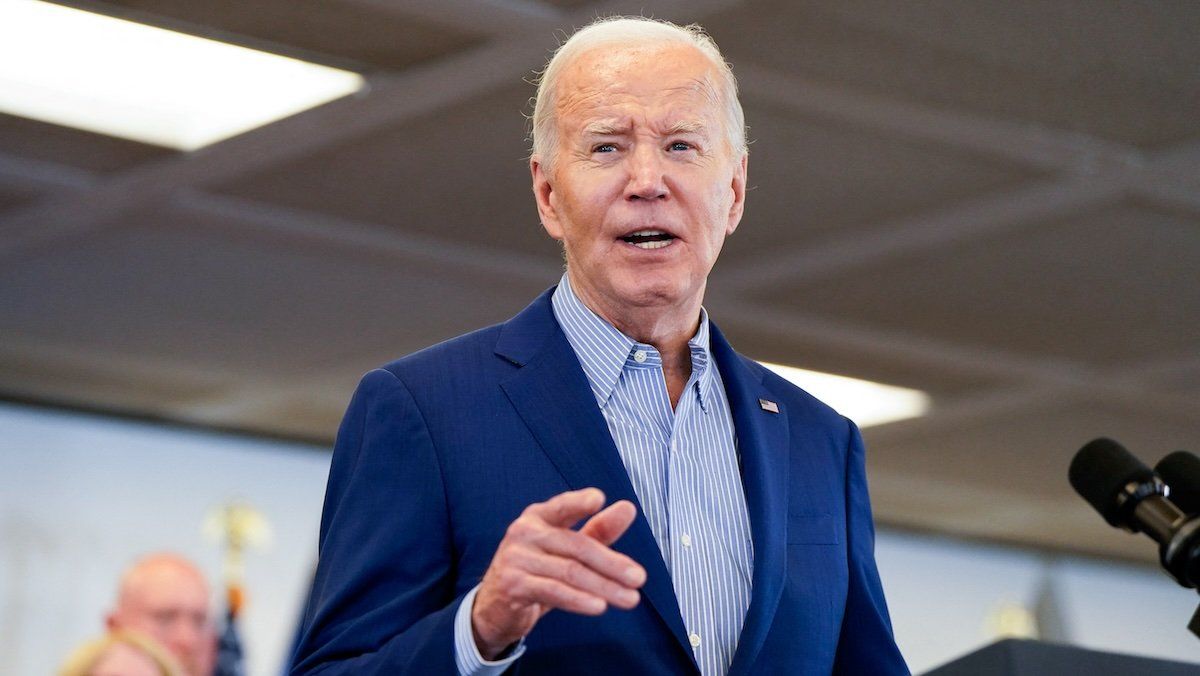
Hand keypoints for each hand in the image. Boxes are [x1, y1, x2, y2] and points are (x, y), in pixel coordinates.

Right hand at [470, 488, 645, 658]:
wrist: (495, 606)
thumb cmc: (537, 570)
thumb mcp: (566, 549)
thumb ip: (598, 530)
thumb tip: (628, 508)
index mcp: (538, 516)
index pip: (562, 506)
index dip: (578, 502)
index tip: (598, 499)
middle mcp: (524, 532)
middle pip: (577, 546)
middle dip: (612, 563)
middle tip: (639, 578)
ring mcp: (516, 558)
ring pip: (569, 571)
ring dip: (604, 587)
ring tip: (630, 598)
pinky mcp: (513, 584)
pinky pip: (553, 591)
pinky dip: (579, 600)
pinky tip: (599, 606)